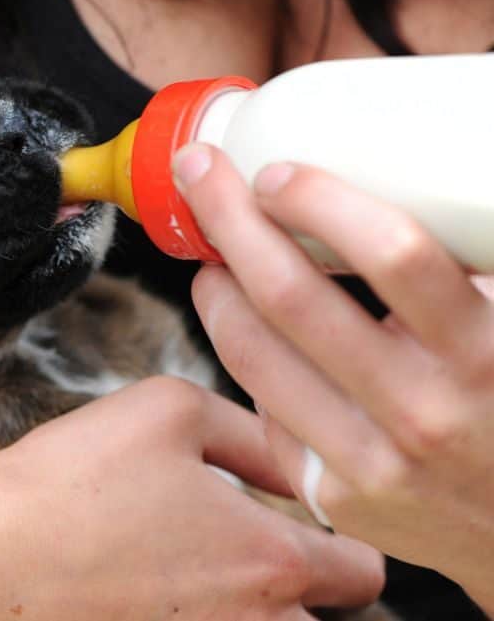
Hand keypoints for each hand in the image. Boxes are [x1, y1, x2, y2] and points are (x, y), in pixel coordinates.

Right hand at [0, 377, 382, 619]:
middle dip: (298, 587)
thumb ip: (252, 428)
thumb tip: (293, 456)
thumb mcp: (167, 409)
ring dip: (251, 607)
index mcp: (271, 560)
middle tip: (237, 552)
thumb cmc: (71, 480)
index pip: (363, 573)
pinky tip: (152, 596)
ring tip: (188, 575)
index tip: (303, 529)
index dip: (340, 543)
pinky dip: (201, 620)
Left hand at [174, 143, 493, 609]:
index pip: (393, 254)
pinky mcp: (332, 496)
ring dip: (216, 291)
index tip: (278, 172)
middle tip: (202, 177)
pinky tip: (245, 330)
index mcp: (482, 350)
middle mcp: (422, 409)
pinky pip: (264, 407)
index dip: (320, 200)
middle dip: (230, 221)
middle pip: (291, 297)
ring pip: (253, 354)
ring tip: (210, 258)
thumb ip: (454, 275)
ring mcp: (370, 461)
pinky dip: (247, 356)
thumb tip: (373, 190)